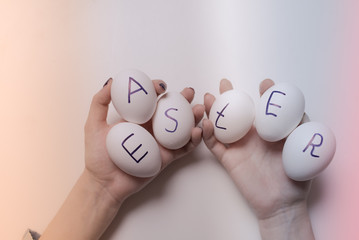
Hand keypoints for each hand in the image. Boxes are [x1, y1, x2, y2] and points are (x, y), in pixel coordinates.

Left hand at [84, 78, 204, 203]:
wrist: (105, 184)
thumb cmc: (97, 157)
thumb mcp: (93, 125)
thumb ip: (100, 102)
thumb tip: (111, 81)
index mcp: (136, 119)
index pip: (150, 100)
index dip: (157, 90)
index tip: (161, 86)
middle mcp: (150, 129)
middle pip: (170, 111)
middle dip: (182, 100)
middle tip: (189, 92)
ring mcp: (160, 143)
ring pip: (180, 127)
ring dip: (192, 117)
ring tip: (198, 109)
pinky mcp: (166, 157)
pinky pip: (183, 147)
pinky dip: (192, 140)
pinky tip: (196, 131)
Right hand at [202, 79, 313, 238]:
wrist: (282, 202)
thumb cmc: (295, 176)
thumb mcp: (301, 148)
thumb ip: (299, 127)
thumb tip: (294, 107)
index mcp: (268, 132)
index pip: (261, 109)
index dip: (260, 95)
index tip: (263, 83)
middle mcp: (251, 136)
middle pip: (236, 113)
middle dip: (228, 97)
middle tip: (223, 84)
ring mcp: (238, 147)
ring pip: (221, 126)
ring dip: (213, 112)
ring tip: (209, 98)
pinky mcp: (228, 160)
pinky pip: (215, 145)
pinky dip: (208, 134)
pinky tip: (206, 123)